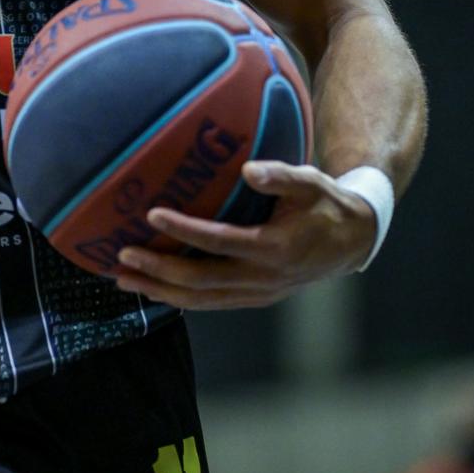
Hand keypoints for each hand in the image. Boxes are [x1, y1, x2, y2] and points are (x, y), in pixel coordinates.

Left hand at [113, 161, 378, 309]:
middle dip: (159, 270)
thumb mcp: (311, 182)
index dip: (184, 230)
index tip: (151, 214)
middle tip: (121, 256)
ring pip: (203, 300)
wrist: (352, 242)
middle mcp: (265, 278)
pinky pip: (211, 303)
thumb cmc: (325, 204)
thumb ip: (281, 175)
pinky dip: (179, 298)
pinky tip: (151, 289)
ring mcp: (259, 294)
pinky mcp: (254, 299)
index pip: (220, 241)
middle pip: (203, 281)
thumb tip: (249, 169)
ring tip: (122, 279)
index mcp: (276, 248)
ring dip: (160, 291)